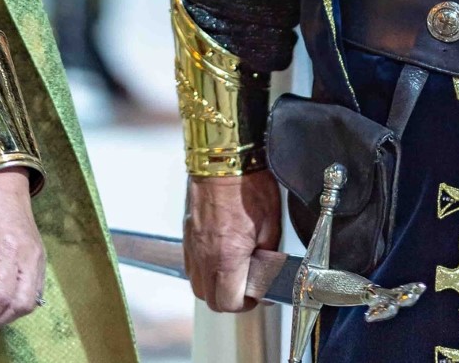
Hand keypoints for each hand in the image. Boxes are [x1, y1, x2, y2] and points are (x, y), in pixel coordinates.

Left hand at [0, 169, 44, 326]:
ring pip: (30, 302)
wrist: (4, 183)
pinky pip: (36, 291)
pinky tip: (3, 298)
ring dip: (9, 313)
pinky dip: (19, 302)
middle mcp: (29, 256)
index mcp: (7, 250)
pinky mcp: (41, 257)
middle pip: (20, 305)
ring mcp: (39, 257)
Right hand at [184, 170, 281, 312]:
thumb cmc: (248, 182)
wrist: (223, 154)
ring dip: (215, 285)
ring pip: (198, 283)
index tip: (258, 294)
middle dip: (230, 299)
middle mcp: (204, 255)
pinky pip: (192, 263)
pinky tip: (220, 254)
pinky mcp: (187, 232)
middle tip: (247, 286)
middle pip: (210, 299)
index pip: (230, 302)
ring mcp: (192, 244)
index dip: (247, 303)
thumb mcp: (271, 222)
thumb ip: (268, 254)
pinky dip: (205, 267)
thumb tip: (267, 272)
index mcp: (226, 257)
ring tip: (234, 271)